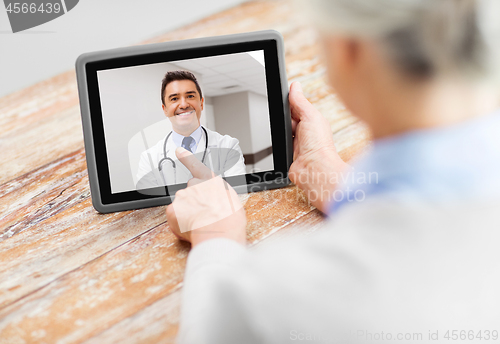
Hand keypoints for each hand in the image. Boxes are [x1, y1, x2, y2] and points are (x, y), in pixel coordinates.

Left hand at [165, 147, 246, 246]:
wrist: (219, 230)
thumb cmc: (229, 218)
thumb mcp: (231, 200)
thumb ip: (218, 195)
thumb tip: (214, 202)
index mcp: (210, 180)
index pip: (195, 165)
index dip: (186, 157)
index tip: (179, 150)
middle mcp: (194, 184)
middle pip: (190, 192)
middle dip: (195, 203)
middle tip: (205, 215)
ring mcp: (182, 196)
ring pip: (182, 206)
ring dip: (189, 214)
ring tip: (201, 223)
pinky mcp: (173, 209)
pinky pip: (175, 217)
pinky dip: (180, 223)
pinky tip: (191, 227)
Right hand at [289, 81, 349, 212]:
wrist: (314, 170)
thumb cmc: (320, 146)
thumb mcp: (310, 116)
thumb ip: (300, 102)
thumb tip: (295, 86)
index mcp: (314, 122)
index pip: (298, 107)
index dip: (290, 102)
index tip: (282, 95)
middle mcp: (306, 133)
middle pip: (288, 119)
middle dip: (284, 117)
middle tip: (282, 117)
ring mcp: (297, 144)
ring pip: (283, 132)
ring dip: (281, 131)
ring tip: (284, 132)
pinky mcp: (289, 154)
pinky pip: (280, 145)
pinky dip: (278, 143)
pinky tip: (280, 141)